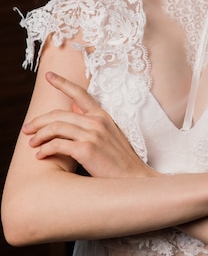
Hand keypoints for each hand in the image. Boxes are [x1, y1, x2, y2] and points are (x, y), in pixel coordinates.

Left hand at [22, 72, 154, 178]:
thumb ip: (93, 120)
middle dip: (39, 121)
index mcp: (102, 115)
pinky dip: (45, 149)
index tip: (48, 75)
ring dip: (39, 136)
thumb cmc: (119, 160)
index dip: (62, 83)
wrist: (133, 179)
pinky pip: (58, 145)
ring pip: (56, 127)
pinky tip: (40, 155)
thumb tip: (74, 108)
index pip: (80, 93)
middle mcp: (97, 121)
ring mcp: (92, 135)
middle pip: (60, 114)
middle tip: (27, 129)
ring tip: (32, 144)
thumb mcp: (110, 134)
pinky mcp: (87, 150)